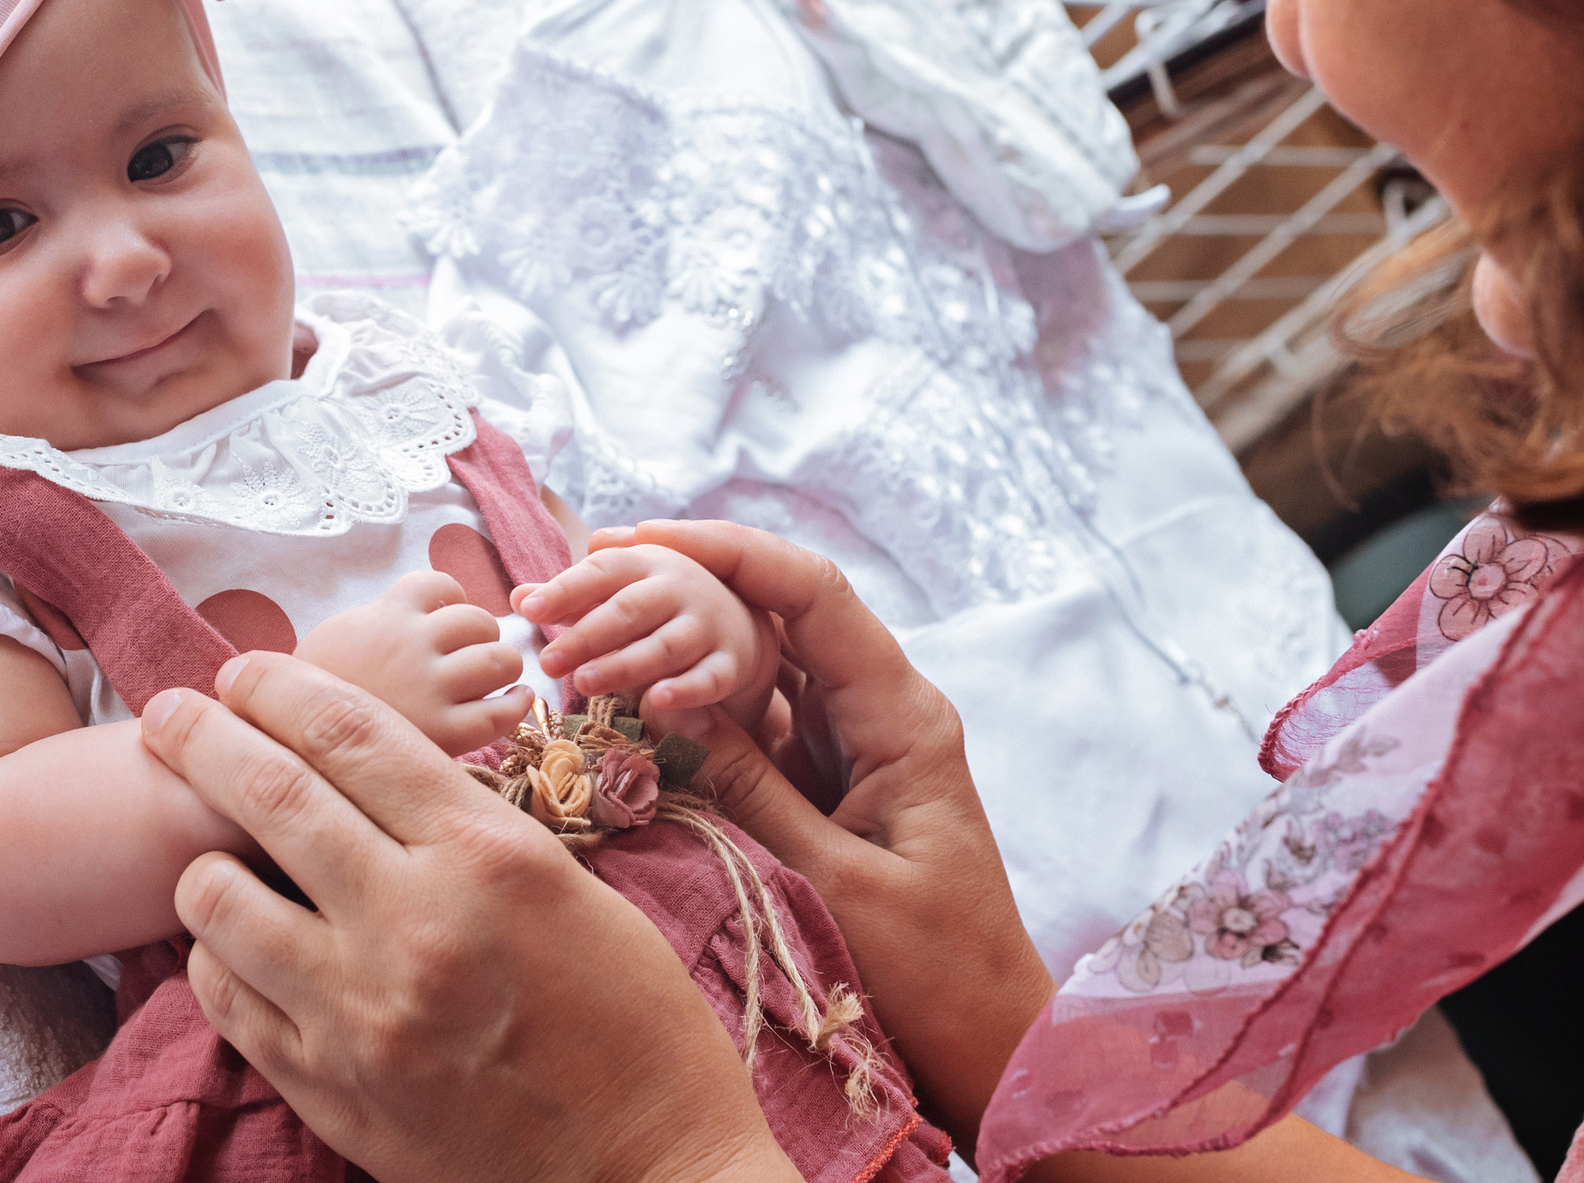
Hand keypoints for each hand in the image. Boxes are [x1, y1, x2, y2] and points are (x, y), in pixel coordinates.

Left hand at [143, 653, 802, 1182]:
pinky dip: (215, 957)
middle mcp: (413, 922)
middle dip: (203, 737)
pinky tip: (233, 943)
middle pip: (269, 793)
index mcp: (487, 855)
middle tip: (168, 712)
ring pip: (219, 901)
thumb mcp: (568, 888)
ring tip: (207, 851)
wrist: (652, 1169)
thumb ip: (466, 828)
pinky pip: (227, 1000)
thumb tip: (372, 771)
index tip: (242, 671)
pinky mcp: (330, 1090)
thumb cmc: (633, 1019)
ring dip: (202, 861)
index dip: (280, 687)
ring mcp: (360, 1013)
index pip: (351, 734)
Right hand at [290, 570, 530, 757]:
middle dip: (482, 635)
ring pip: (499, 658)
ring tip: (493, 678)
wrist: (285, 746)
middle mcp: (412, 644)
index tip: (445, 616)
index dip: (451, 598)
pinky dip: (518, 703)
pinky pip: (502, 710)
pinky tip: (517, 702)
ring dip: (503, 665)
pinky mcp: (446, 733)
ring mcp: (430, 687)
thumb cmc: (311, 695)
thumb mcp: (339, 637)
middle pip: (478, 620)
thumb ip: (380, 620)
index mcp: (385, 615)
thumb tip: (423, 609)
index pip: (440, 583)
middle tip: (471, 656)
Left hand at [520, 545, 780, 734]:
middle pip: (629, 610)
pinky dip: (685, 691)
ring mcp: (706, 626)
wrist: (737, 620)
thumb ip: (571, 594)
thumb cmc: (658, 604)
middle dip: (586, 636)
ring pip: (664, 646)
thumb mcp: (620, 588)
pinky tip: (657, 701)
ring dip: (624, 665)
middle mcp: (678, 589)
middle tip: (548, 662)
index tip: (528, 610)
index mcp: (645, 563)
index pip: (602, 571)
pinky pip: (708, 679)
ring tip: (583, 683)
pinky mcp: (728, 664)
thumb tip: (518, 597)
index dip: (565, 589)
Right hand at [595, 520, 1057, 1148]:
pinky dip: (693, 707)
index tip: (645, 536)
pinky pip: (752, 724)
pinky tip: (627, 695)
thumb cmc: (935, 976)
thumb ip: (751, 791)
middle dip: (689, 580)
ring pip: (758, 664)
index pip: (813, 595)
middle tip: (593, 564)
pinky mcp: (823, 786)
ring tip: (593, 616)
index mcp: (902, 718)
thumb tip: (667, 701)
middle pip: (780, 613)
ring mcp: (849, 748)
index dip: (729, 552)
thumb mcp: (833, 882)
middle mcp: (878, 713)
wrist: (989, 1048)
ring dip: (681, 639)